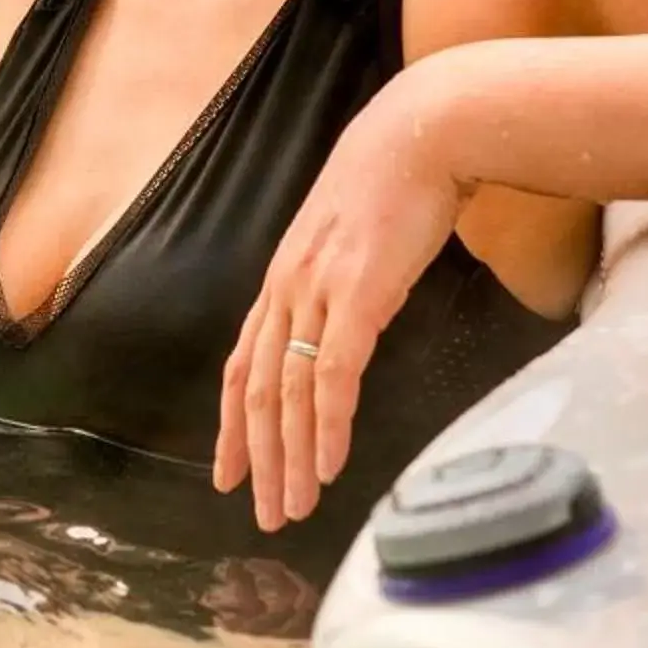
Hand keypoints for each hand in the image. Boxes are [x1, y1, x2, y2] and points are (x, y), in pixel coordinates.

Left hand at [213, 58, 475, 531]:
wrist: (419, 134)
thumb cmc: (393, 185)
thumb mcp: (348, 241)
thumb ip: (337, 284)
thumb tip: (345, 324)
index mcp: (283, 278)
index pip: (242, 365)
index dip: (231, 424)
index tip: (228, 474)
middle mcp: (288, 288)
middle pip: (259, 390)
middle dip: (259, 459)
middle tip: (265, 512)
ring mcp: (319, 290)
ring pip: (292, 392)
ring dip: (293, 457)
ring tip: (295, 506)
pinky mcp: (359, 294)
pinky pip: (336, 374)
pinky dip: (329, 425)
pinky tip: (330, 464)